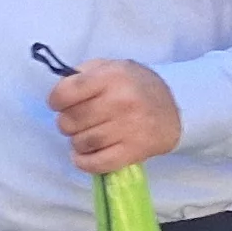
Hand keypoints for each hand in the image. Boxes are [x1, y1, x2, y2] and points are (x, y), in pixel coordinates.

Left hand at [46, 58, 181, 173]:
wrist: (176, 107)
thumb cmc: (134, 85)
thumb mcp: (110, 66)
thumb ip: (81, 74)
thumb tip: (58, 95)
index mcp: (112, 77)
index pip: (65, 93)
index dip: (55, 100)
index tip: (59, 103)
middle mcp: (121, 102)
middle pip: (70, 120)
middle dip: (66, 122)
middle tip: (77, 120)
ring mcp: (129, 128)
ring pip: (81, 142)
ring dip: (77, 141)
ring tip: (86, 134)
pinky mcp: (135, 151)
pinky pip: (97, 163)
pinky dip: (84, 162)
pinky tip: (84, 154)